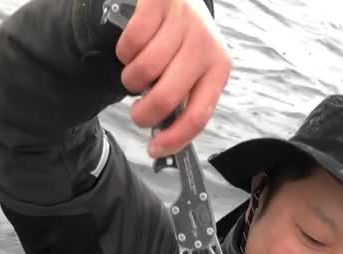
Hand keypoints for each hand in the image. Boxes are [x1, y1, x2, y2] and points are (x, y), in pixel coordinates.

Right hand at [116, 0, 231, 156]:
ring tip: (136, 74)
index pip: (198, 115)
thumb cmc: (182, 43)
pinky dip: (124, 53)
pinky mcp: (158, 3)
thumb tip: (163, 141)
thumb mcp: (192, 72)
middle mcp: (204, 44)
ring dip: (131, 80)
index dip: (174, 139)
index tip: (154, 150)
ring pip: (143, 71)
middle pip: (166, 97)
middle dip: (144, 114)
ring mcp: (183, 21)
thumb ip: (183, 102)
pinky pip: (130, 43)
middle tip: (138, 112)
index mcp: (218, 68)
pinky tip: (133, 49)